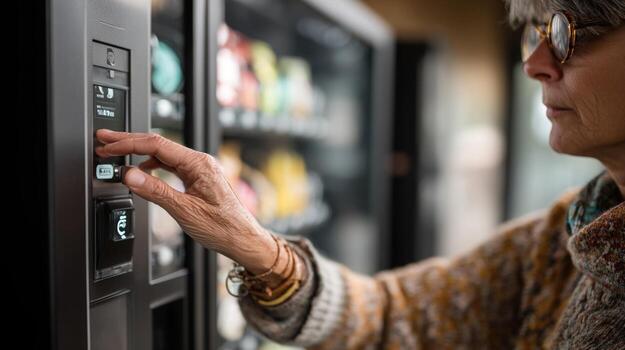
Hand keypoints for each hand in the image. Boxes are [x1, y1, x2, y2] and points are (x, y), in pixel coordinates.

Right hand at [95, 129, 277, 273]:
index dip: (128, 142)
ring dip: (139, 153)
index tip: (108, 143)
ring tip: (117, 154)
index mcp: (199, 163)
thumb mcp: (184, 211)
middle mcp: (200, 162)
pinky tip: (141, 171)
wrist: (243, 239)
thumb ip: (155, 191)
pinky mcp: (198, 178)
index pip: (157, 144)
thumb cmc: (223, 227)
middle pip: (158, 144)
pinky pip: (171, 165)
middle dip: (129, 141)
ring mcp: (200, 169)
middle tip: (105, 139)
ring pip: (163, 154)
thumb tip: (128, 175)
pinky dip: (152, 165)